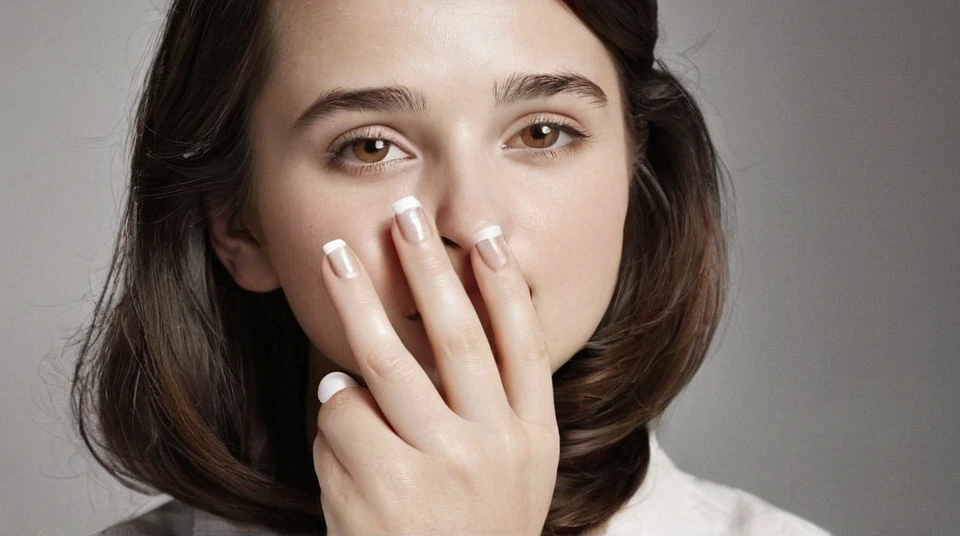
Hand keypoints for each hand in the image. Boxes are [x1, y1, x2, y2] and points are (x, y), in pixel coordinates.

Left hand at [313, 195, 559, 535]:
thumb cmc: (475, 530)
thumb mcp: (514, 473)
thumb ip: (497, 407)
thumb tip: (459, 316)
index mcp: (531, 440)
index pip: (522, 346)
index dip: (504, 287)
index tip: (486, 237)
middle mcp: (490, 448)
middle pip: (453, 336)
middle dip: (425, 266)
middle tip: (404, 216)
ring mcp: (434, 469)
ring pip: (380, 365)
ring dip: (353, 303)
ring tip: (335, 263)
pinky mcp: (377, 490)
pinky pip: (338, 418)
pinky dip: (332, 414)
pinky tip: (346, 444)